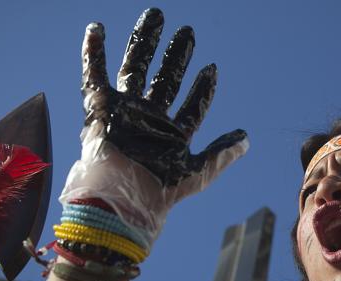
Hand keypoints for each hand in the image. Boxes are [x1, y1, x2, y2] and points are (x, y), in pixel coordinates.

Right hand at [81, 8, 245, 185]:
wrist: (123, 201)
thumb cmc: (159, 192)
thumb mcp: (199, 171)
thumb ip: (223, 152)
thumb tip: (248, 138)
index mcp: (171, 135)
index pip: (191, 105)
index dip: (203, 88)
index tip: (212, 68)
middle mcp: (149, 120)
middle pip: (165, 79)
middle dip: (176, 55)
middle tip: (188, 32)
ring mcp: (125, 112)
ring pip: (135, 69)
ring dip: (144, 43)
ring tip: (155, 16)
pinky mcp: (100, 108)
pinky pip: (94, 75)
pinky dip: (93, 54)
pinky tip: (97, 29)